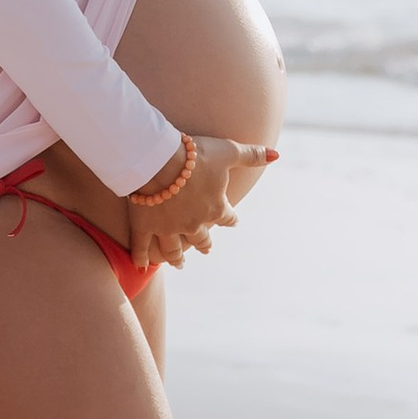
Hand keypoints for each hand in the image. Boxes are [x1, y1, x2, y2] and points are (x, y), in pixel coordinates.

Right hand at [126, 135, 277, 268]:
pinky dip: (141, 258)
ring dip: (176, 258)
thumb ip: (252, 155)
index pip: (227, 218)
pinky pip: (142, 247)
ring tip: (179, 264)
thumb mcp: (228, 152)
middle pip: (201, 239)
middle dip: (204, 244)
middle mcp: (193, 224)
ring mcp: (168, 228)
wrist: (159, 160)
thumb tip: (276, 155)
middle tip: (205, 249)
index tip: (232, 222)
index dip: (230, 219)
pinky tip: (141, 267)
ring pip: (173, 249)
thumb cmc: (195, 155)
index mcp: (215, 208)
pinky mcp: (145, 226)